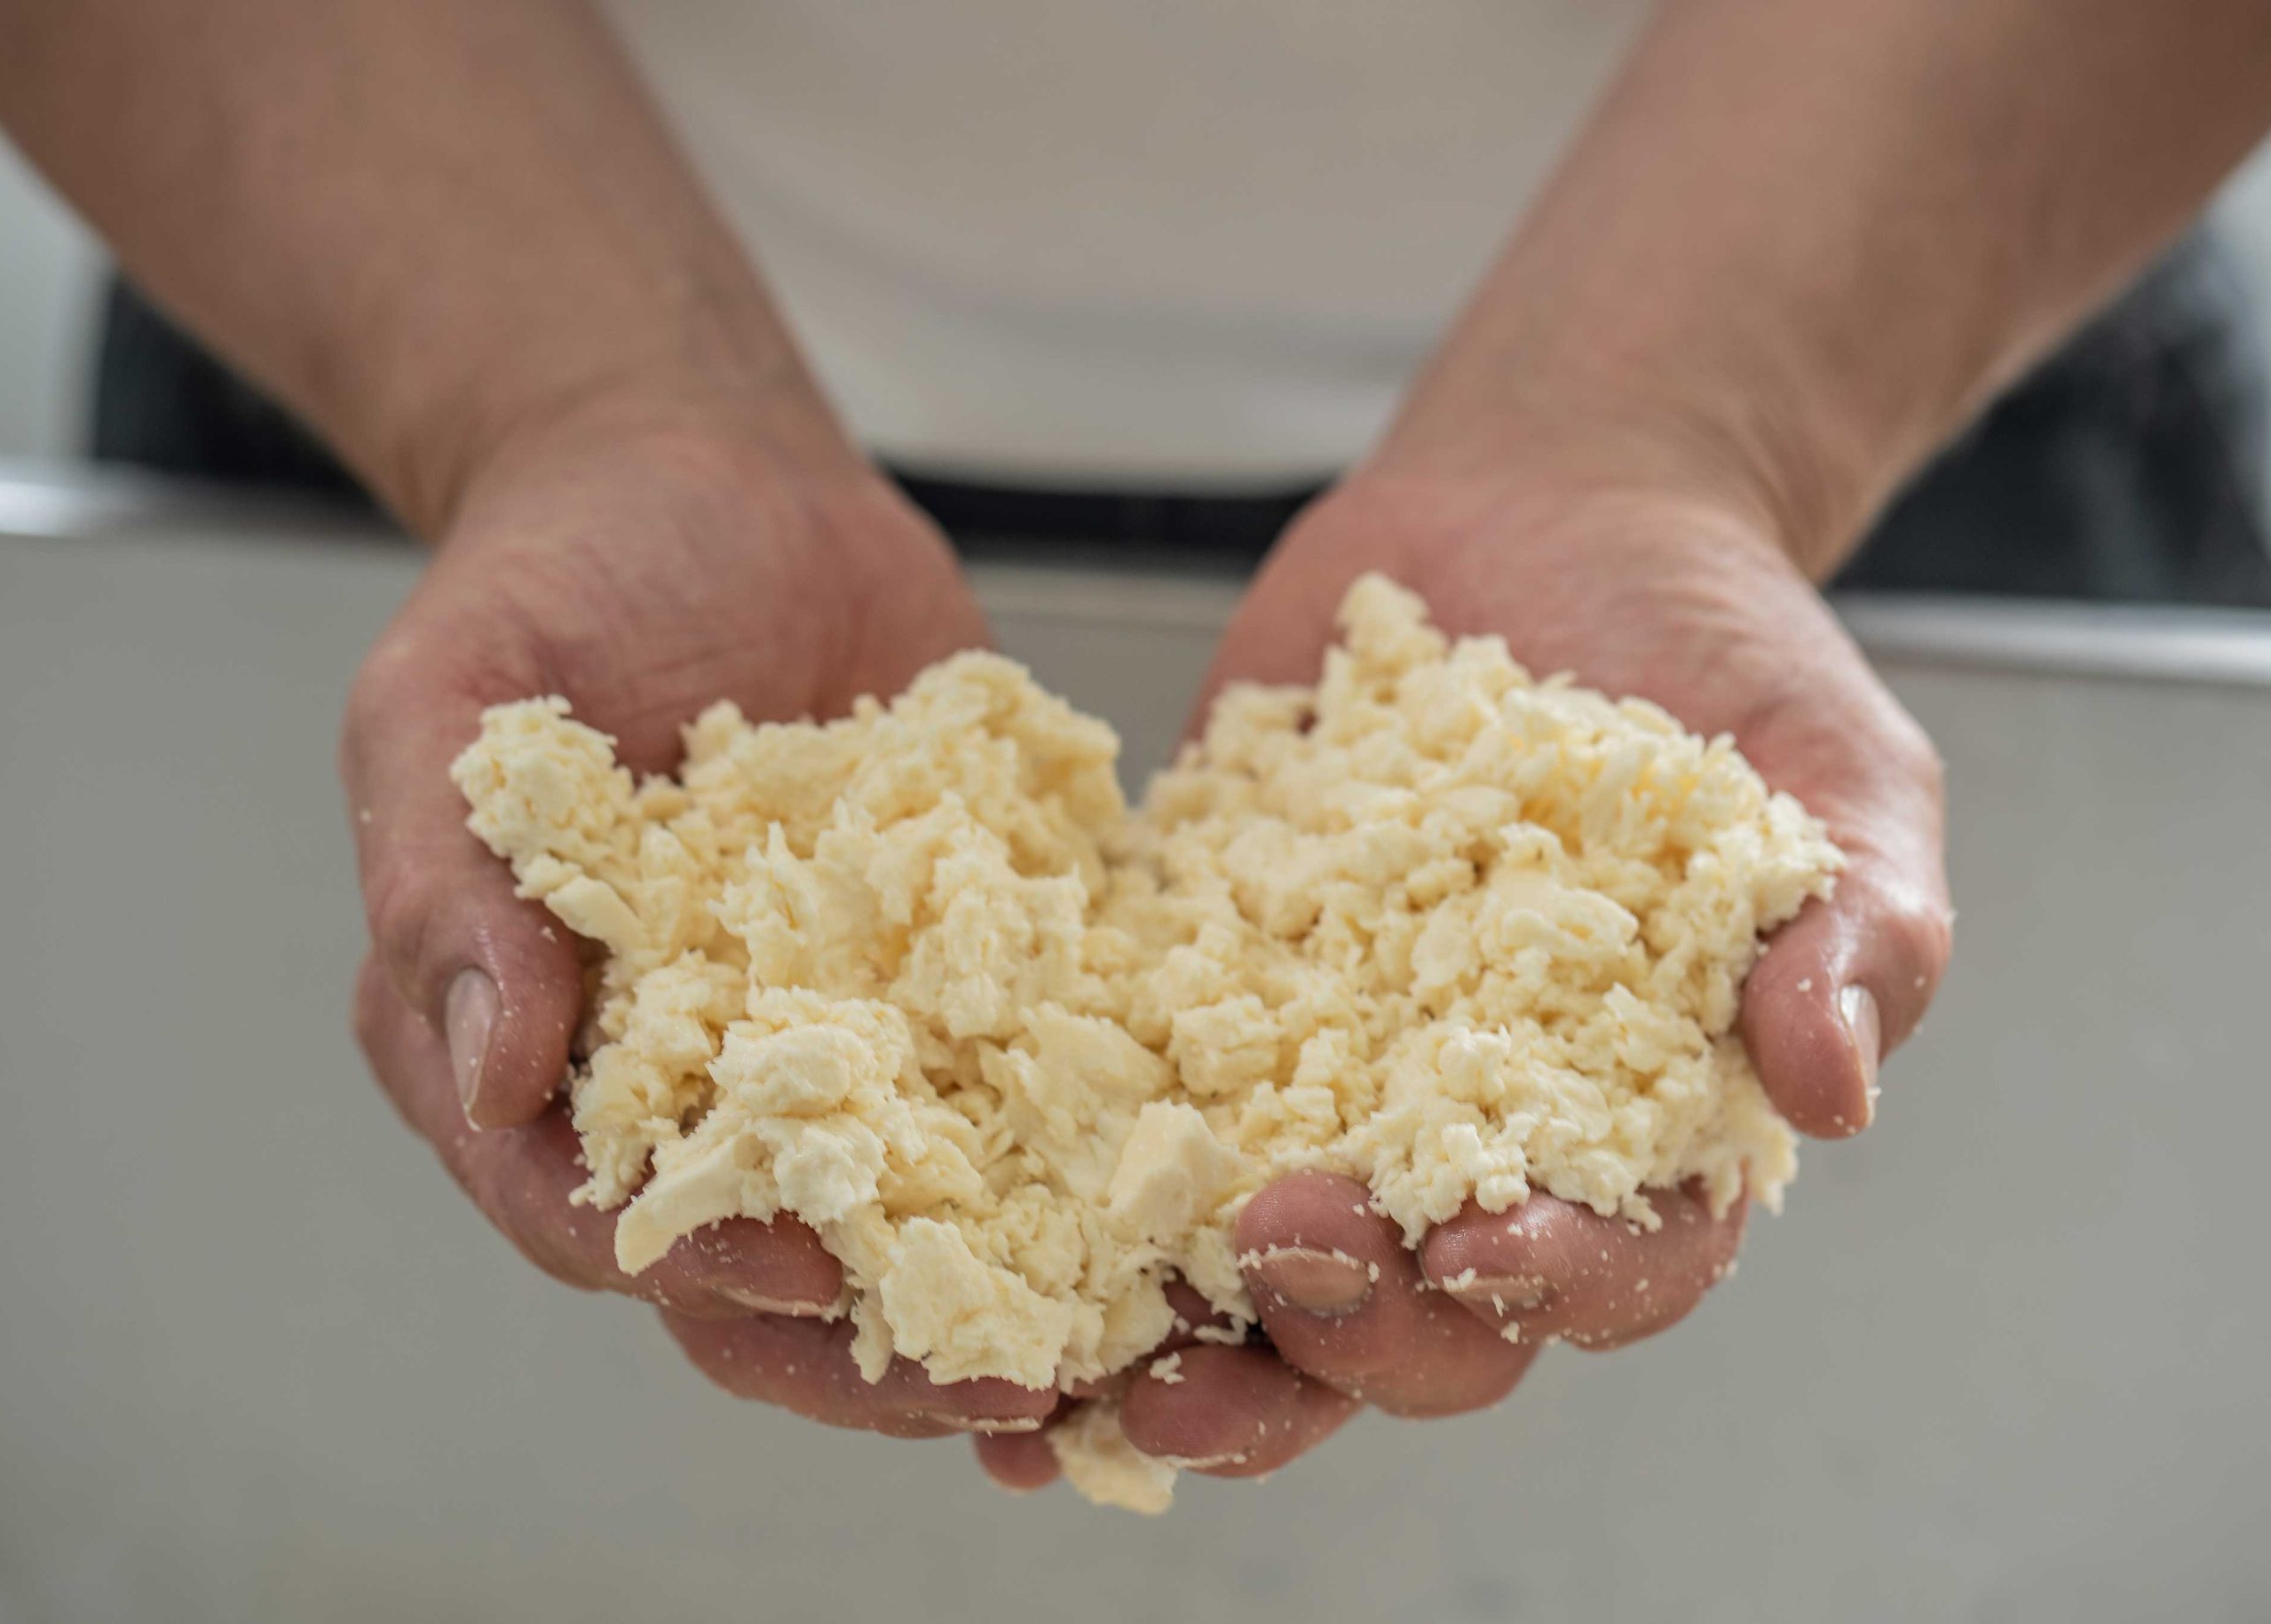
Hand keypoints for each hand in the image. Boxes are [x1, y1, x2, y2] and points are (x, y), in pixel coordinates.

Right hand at [345, 395, 1052, 1438]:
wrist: (709, 478)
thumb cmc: (555, 575)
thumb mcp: (447, 706)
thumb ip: (450, 887)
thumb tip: (499, 1075)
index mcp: (538, 1050)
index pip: (601, 1215)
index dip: (701, 1265)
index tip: (808, 1275)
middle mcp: (690, 1070)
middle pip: (771, 1258)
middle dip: (882, 1337)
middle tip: (1014, 1378)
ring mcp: (832, 1027)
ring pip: (911, 1203)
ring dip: (1006, 1278)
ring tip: (1124, 1329)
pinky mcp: (948, 966)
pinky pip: (1016, 1070)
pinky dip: (1089, 1138)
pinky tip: (1187, 1177)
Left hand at [976, 458, 1951, 1490]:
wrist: (1558, 518)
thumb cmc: (1721, 657)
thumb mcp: (1834, 774)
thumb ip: (1856, 927)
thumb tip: (1831, 1087)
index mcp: (1633, 1133)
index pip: (1609, 1264)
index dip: (1549, 1282)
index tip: (1477, 1244)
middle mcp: (1464, 1142)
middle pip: (1414, 1313)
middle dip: (1341, 1325)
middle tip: (1268, 1259)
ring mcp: (1316, 1080)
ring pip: (1251, 1272)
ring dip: (1180, 1338)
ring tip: (1092, 1365)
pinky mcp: (1191, 995)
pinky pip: (1123, 1120)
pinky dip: (1058, 1197)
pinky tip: (979, 1234)